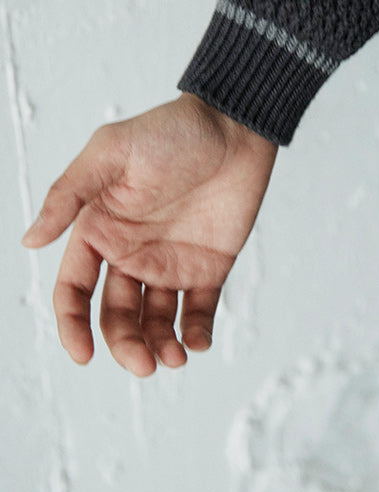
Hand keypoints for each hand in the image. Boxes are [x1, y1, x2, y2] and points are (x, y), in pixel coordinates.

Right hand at [21, 93, 277, 375]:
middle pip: (117, 315)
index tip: (84, 354)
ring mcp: (171, 262)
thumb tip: (30, 240)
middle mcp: (131, 253)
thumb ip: (69, 194)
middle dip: (126, 345)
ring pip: (156, 321)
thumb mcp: (111, 152)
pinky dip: (196, 333)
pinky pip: (199, 310)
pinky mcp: (209, 267)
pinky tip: (197, 342)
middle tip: (145, 364)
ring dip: (160, 347)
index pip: (75, 289)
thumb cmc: (171, 132)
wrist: (235, 126)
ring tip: (173, 357)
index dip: (73, 325)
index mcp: (101, 230)